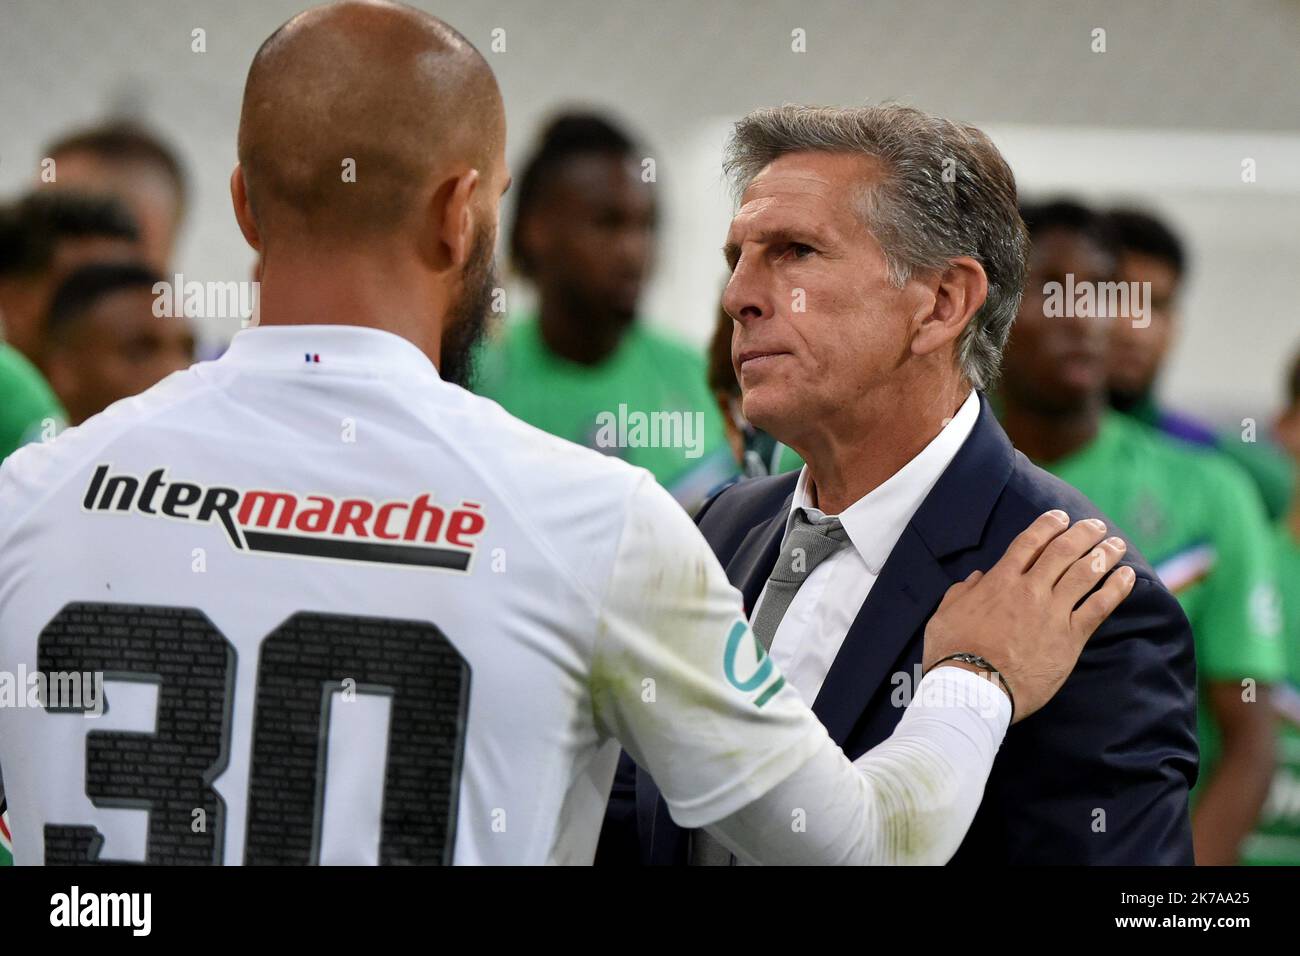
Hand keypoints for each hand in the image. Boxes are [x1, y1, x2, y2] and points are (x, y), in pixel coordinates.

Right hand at [923, 510, 1134, 722]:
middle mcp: (1030, 590)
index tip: (1060, 516)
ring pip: (1085, 573)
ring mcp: (1052, 613)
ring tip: (1116, 544)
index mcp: (999, 582)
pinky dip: (1116, 589)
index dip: (1047, 525)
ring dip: (1104, 554)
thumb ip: (962, 592)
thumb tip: (978, 578)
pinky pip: (1099, 607)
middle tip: (1096, 526)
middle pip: (1063, 551)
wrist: (974, 688)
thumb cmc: (952, 653)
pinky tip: (1127, 576)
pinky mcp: (1070, 638)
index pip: (1029, 542)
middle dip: (1082, 533)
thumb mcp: (945, 615)